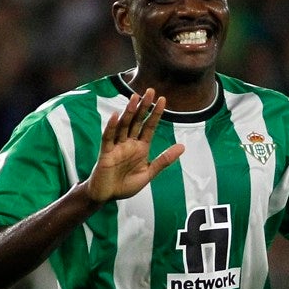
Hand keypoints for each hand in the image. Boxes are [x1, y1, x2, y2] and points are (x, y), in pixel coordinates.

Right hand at [85, 88, 184, 203]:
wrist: (106, 196)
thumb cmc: (125, 185)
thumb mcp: (148, 173)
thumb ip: (164, 160)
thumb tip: (183, 147)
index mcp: (140, 147)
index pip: (149, 127)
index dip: (155, 114)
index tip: (163, 99)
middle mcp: (129, 143)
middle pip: (137, 121)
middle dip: (143, 107)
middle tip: (150, 91)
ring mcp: (117, 146)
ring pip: (123, 126)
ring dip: (128, 112)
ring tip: (134, 98)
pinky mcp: (106, 152)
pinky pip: (108, 138)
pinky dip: (112, 127)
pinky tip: (116, 116)